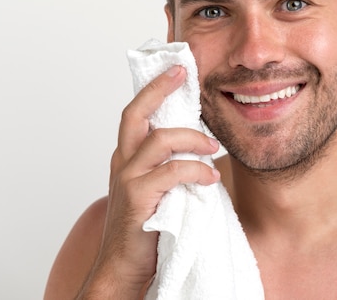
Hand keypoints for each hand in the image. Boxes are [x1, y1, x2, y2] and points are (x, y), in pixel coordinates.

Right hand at [79, 66, 219, 298]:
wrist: (125, 266)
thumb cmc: (148, 226)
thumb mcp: (159, 187)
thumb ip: (170, 163)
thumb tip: (202, 142)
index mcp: (128, 157)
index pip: (136, 113)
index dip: (154, 89)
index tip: (176, 70)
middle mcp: (123, 162)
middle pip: (135, 114)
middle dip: (159, 90)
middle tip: (183, 74)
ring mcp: (128, 179)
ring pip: (159, 139)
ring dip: (193, 139)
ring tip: (213, 148)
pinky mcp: (138, 198)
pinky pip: (172, 171)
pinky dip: (196, 170)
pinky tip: (210, 177)